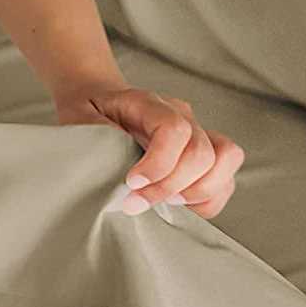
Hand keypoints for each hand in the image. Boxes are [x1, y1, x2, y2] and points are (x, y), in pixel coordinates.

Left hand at [55, 84, 244, 219]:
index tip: (130, 184)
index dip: (158, 164)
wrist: (96, 101)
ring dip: (196, 193)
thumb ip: (95, 146)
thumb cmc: (87, 117)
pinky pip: (225, 180)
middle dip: (171, 187)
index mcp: (149, 102)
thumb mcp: (79, 124)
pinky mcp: (205, 155)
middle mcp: (182, 114)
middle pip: (202, 152)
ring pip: (226, 161)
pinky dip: (206, 200)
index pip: (174, 130)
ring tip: (163, 204)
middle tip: (137, 202)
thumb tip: (117, 186)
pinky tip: (175, 205)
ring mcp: (198, 133)